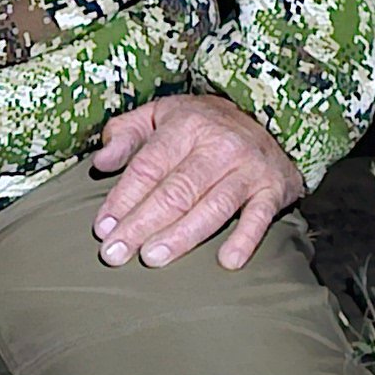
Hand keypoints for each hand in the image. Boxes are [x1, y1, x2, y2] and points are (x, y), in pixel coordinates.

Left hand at [88, 94, 304, 271]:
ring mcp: (249, 168)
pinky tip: (228, 261)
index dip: (123, 198)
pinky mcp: (273, 188)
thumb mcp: (161, 113)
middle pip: (176, 191)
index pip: (148, 166)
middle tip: (116, 253)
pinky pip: (259, 216)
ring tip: (152, 258)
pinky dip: (246, 238)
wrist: (270, 118)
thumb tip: (101, 162)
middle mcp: (220, 145)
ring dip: (181, 236)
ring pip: (212, 207)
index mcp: (187, 124)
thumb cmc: (203, 123)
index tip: (102, 228)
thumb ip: (126, 134)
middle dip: (142, 224)